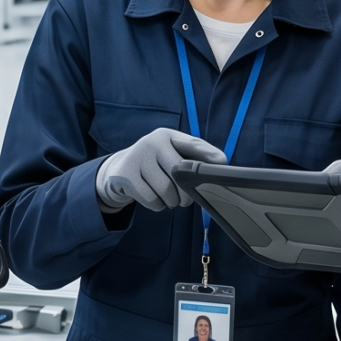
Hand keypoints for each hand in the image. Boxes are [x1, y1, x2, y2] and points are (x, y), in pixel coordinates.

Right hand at [94, 128, 225, 211]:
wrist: (118, 171)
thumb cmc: (155, 164)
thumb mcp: (172, 154)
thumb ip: (196, 156)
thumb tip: (221, 161)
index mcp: (166, 135)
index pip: (192, 145)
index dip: (208, 155)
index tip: (222, 163)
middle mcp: (151, 142)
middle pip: (181, 175)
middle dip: (186, 193)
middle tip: (183, 198)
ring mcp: (136, 157)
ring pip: (167, 191)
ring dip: (171, 201)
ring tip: (165, 196)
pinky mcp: (124, 175)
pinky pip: (152, 200)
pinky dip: (157, 205)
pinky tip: (151, 196)